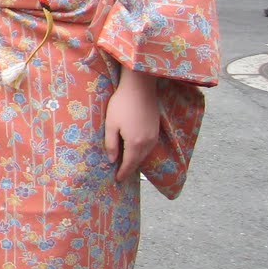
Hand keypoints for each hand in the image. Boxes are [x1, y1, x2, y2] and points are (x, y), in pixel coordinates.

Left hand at [103, 67, 159, 181]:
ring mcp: (154, 136)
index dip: (123, 173)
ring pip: (144, 154)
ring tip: (127, 165)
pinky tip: (135, 151)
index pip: (129, 164)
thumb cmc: (121, 105)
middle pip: (138, 161)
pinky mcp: (156, 129)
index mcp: (135, 143)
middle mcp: (147, 142)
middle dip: (129, 169)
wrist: (140, 88)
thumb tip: (112, 160)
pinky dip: (142, 152)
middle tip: (121, 175)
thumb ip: (111, 144)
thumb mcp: (111, 125)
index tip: (118, 180)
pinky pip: (149, 147)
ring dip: (136, 161)